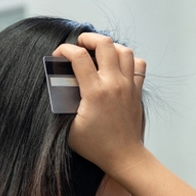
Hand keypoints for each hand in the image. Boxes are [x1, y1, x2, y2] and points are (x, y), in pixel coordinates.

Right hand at [52, 34, 146, 175]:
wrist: (125, 156)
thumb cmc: (96, 147)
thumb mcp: (69, 128)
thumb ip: (61, 107)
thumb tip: (56, 89)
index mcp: (95, 92)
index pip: (78, 56)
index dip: (65, 50)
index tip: (59, 55)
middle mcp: (114, 84)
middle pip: (105, 44)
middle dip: (88, 38)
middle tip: (80, 45)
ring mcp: (129, 86)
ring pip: (124, 50)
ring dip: (110, 46)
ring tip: (99, 52)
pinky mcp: (137, 91)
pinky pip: (138, 65)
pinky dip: (128, 59)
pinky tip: (118, 65)